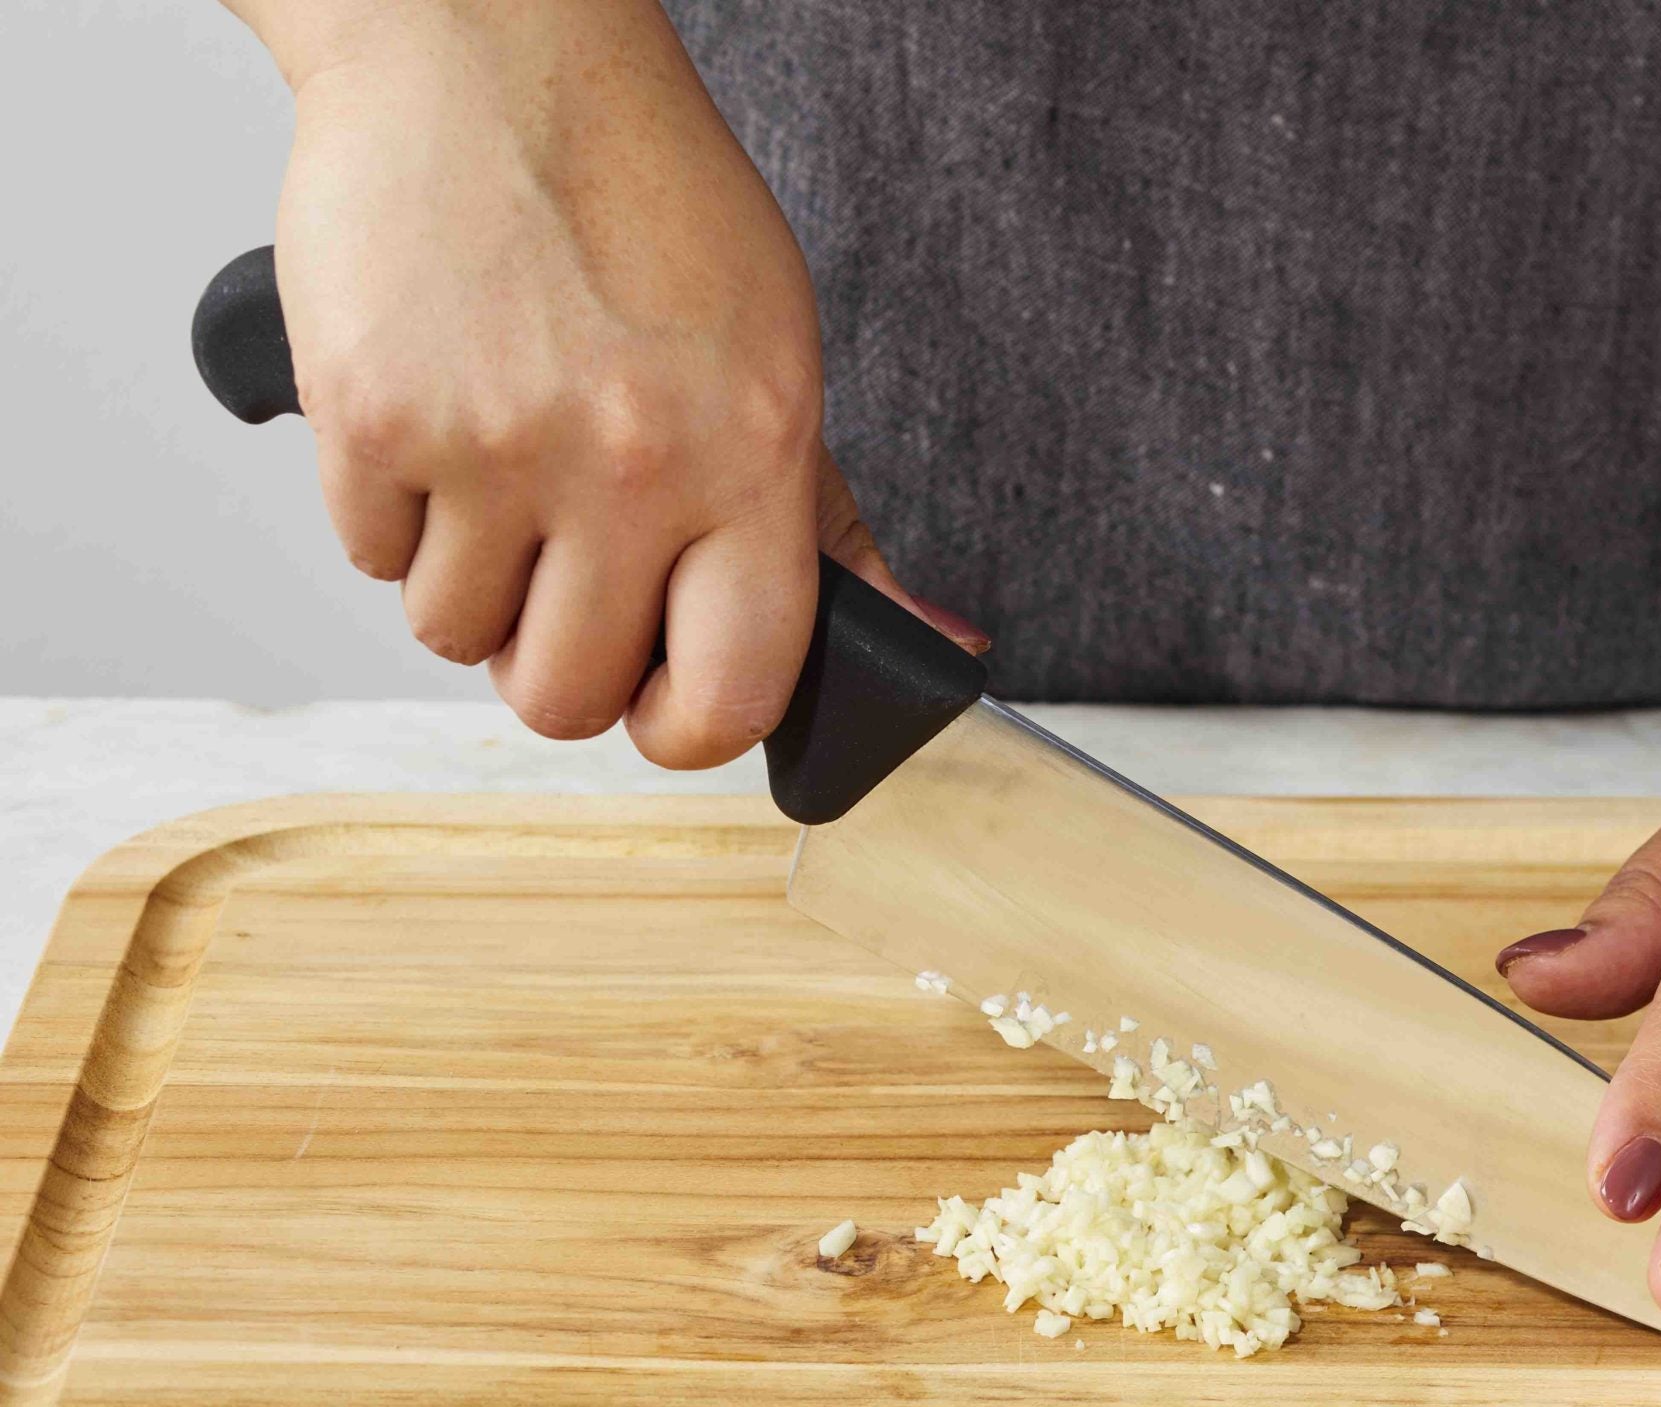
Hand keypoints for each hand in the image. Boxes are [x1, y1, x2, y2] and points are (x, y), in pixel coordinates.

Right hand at [255, 0, 983, 765]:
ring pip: (456, 637)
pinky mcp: (374, 415)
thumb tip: (935, 649)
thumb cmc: (649, 206)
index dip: (690, 731)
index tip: (666, 705)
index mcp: (752, 457)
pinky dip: (394, 515)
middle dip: (560, 665)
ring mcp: (495, 444)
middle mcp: (631, 463)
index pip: (735, 693)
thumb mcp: (783, 363)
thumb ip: (837, 530)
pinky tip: (438, 423)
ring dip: (472, 586)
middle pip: (567, 698)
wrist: (495, 59)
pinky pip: (371, 557)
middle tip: (569, 583)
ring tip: (504, 478)